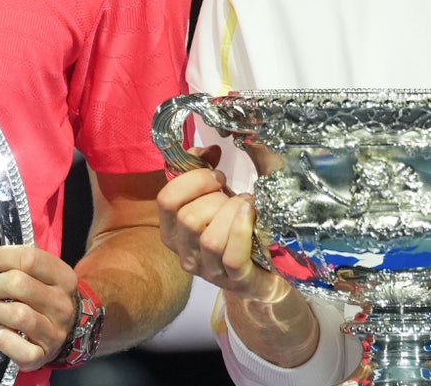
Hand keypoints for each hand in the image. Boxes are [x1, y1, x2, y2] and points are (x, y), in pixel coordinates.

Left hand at [0, 244, 78, 370]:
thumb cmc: (47, 299)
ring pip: (18, 315)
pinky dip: (4, 340)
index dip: (3, 257)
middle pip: (20, 284)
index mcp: (63, 278)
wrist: (70, 332)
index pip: (30, 258)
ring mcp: (55, 332)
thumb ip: (23, 266)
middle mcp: (62, 304)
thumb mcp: (45, 277)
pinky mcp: (44, 355)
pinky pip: (20, 348)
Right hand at [155, 146, 288, 301]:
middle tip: (232, 197)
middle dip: (216, 199)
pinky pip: (231, 256)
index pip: (166, 200)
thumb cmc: (233, 225)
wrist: (263, 267)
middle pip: (188, 219)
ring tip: (246, 206)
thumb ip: (204, 168)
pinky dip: (242, 230)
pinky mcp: (235, 281)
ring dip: (232, 214)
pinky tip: (251, 215)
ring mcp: (208, 271)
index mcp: (171, 230)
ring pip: (210, 239)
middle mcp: (184, 253)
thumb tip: (209, 149)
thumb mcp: (215, 195)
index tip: (218, 176)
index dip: (194, 181)